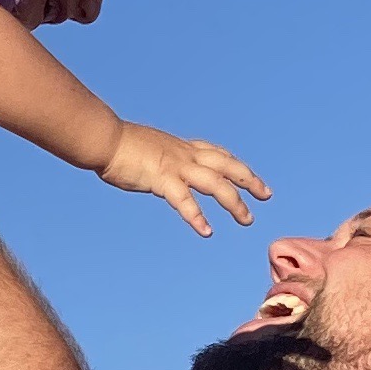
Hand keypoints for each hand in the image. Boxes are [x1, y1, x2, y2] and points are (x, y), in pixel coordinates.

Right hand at [100, 122, 271, 237]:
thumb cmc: (116, 142)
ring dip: (234, 203)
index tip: (248, 174)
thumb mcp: (145, 148)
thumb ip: (157, 159)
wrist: (104, 137)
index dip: (235, 164)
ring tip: (247, 220)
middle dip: (249, 180)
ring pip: (216, 184)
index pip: (217, 153)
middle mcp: (185, 154)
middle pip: (228, 165)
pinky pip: (185, 201)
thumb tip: (152, 166)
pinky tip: (207, 231)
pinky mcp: (162, 179)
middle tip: (266, 195)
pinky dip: (197, 217)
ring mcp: (176, 166)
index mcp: (181, 146)